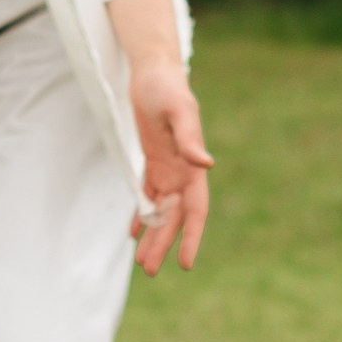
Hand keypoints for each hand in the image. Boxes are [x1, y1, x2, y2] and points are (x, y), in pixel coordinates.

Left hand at [105, 0, 213, 277]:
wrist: (154, 71)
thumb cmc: (168, 88)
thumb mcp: (179, 112)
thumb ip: (190, 138)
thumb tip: (207, 163)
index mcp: (193, 165)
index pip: (196, 210)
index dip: (193, 237)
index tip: (186, 263)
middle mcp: (183, 171)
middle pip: (175, 216)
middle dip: (165, 243)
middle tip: (151, 270)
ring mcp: (168, 168)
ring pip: (161, 210)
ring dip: (153, 234)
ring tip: (142, 261)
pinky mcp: (154, 161)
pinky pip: (148, 194)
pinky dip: (142, 213)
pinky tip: (134, 233)